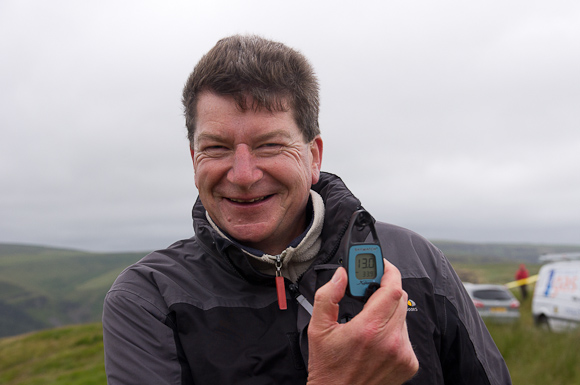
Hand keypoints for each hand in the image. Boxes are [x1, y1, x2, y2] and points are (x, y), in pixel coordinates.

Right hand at [307, 259, 418, 384]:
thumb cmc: (328, 368)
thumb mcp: (318, 329)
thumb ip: (328, 296)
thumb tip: (341, 275)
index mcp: (368, 329)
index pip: (392, 289)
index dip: (388, 271)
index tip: (381, 265)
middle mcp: (391, 341)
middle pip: (400, 299)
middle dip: (385, 290)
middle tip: (368, 291)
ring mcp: (402, 353)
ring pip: (403, 316)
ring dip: (388, 310)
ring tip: (367, 321)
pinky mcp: (409, 364)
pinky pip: (406, 335)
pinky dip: (394, 330)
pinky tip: (376, 338)